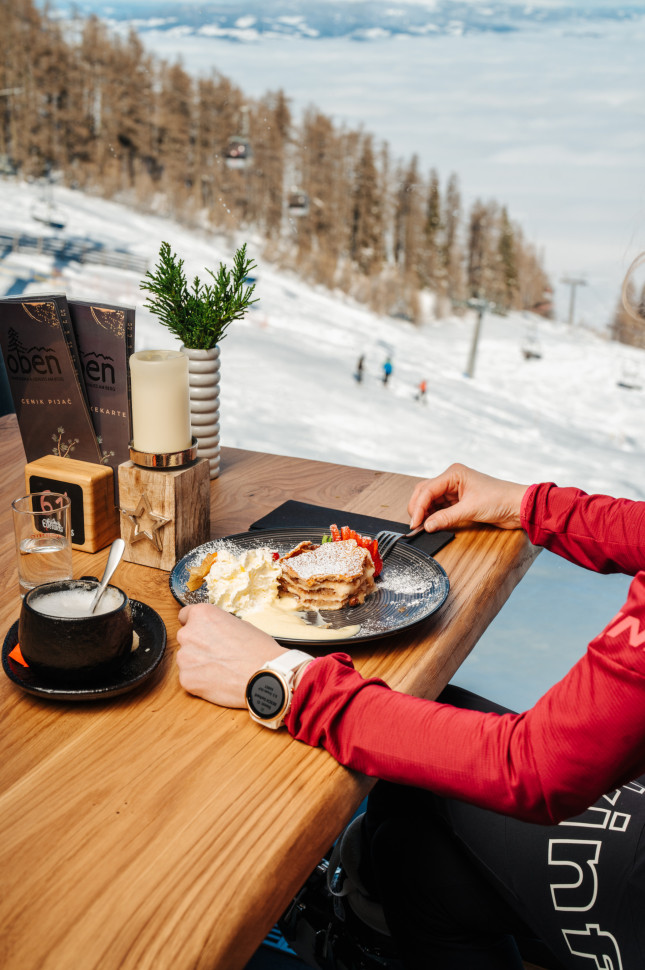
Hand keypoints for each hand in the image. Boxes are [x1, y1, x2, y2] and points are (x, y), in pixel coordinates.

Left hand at [176, 604, 287, 707]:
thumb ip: (218, 625)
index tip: (202, 632)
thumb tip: (214, 632)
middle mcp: (188, 633)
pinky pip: (189, 677)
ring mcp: (185, 657)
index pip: (185, 615)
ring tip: (221, 669)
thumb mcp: (240, 624)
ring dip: (198, 663)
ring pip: (186, 659)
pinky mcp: (186, 679)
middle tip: (218, 653)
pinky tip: (218, 680)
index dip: (196, 625)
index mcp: (202, 615)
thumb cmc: (258, 650)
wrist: (265, 676)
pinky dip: (200, 680)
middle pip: (186, 638)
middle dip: (198, 645)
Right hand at [408, 463, 528, 533]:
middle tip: (416, 525)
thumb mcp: (470, 509)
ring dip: (426, 513)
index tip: (415, 523)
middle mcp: (452, 479)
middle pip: (425, 492)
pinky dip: (434, 515)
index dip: (418, 507)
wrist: (518, 506)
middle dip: (418, 508)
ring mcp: (455, 490)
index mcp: (454, 474)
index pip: (427, 490)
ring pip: (431, 500)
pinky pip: (440, 507)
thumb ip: (446, 518)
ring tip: (423, 526)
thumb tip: (427, 525)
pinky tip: (432, 524)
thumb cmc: (500, 499)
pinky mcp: (459, 501)